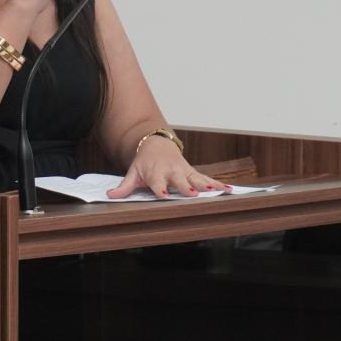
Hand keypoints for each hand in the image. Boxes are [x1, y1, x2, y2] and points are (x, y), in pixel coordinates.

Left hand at [106, 135, 231, 198]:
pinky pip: (207, 179)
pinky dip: (219, 184)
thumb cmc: (144, 163)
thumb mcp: (132, 173)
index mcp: (155, 173)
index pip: (157, 182)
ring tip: (217, 191)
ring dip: (207, 185)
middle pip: (180, 181)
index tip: (164, 194)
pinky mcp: (193, 172)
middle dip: (187, 187)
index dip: (160, 188)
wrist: (156, 145)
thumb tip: (109, 195)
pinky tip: (230, 190)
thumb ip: (124, 187)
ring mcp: (184, 171)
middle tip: (194, 194)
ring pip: (197, 179)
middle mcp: (171, 172)